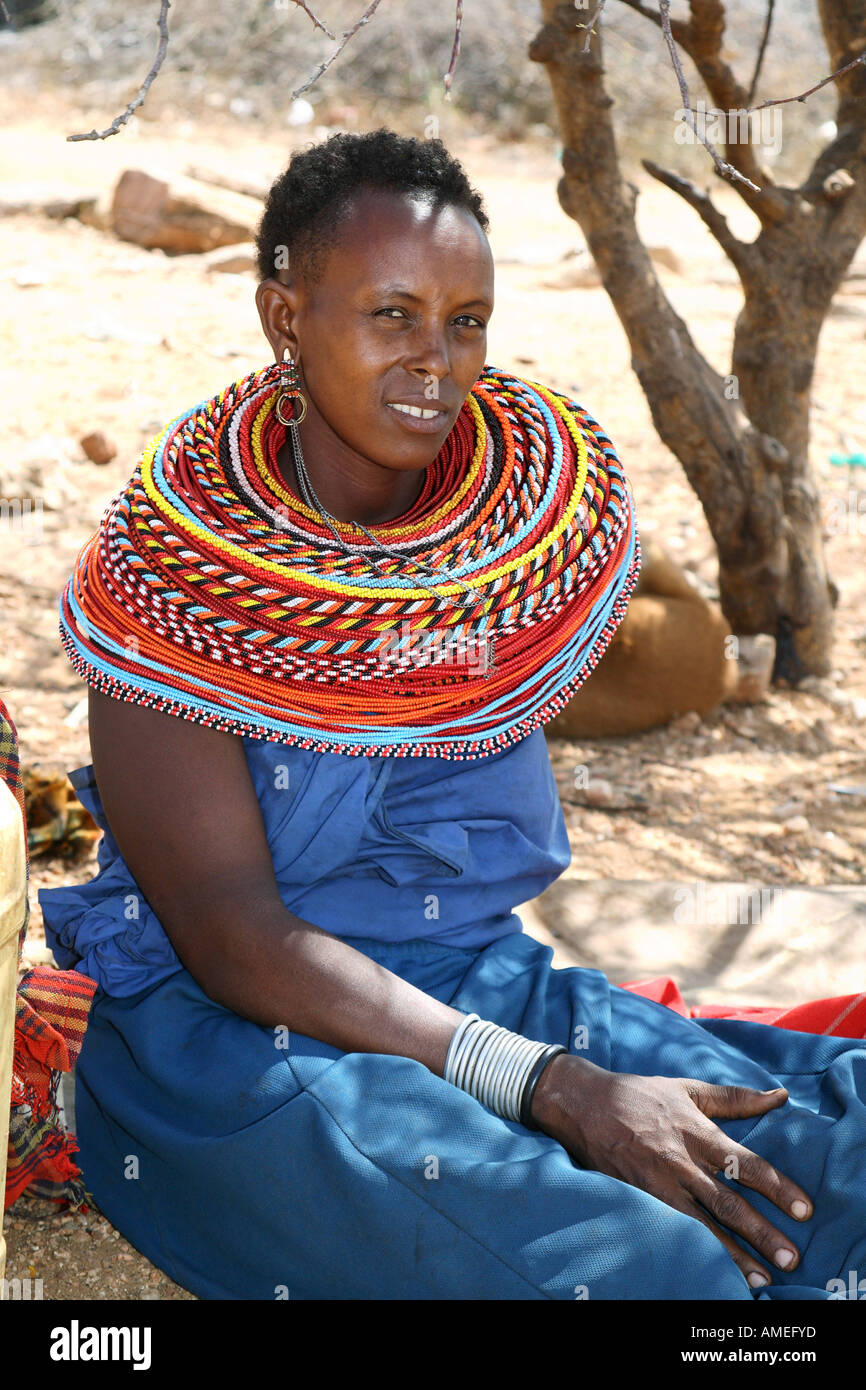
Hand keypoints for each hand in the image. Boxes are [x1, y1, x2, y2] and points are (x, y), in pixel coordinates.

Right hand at [531, 1054, 812, 1288]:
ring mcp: (658, 1185)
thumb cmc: (639, 1094)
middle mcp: (681, 1162)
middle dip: (762, 1233)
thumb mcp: (687, 1089)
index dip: (777, 1187)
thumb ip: (735, 1098)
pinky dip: (695, 1252)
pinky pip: (672, 1230)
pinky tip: (712, 1271)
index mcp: (697, 1132)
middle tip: (791, 1258)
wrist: (582, 1103)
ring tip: (762, 1279)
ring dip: (734, 1254)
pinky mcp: (639, 1199)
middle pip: (728, 1203)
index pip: (746, 1163)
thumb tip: (780, 1096)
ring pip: (702, 1226)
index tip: (803, 1210)